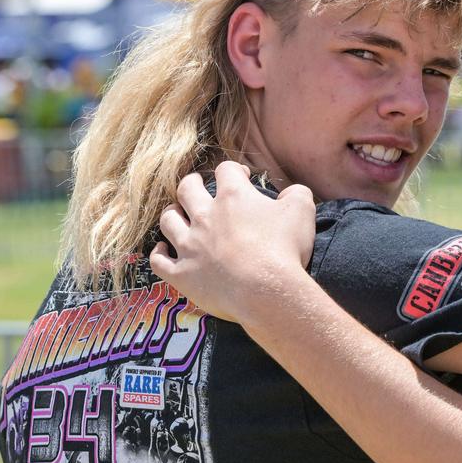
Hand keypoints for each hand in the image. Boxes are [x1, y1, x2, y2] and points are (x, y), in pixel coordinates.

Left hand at [150, 161, 315, 322]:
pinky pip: (158, 261)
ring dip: (172, 215)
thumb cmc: (284, 249)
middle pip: (186, 189)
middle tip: (198, 187)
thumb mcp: (302, 210)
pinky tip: (163, 251)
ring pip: (167, 221)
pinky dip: (159, 254)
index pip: (225, 170)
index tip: (242, 178)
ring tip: (179, 216)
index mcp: (233, 197)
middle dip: (191, 184)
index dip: (234, 171)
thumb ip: (296, 194)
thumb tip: (290, 193)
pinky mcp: (182, 274)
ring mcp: (189, 245)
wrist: (266, 292)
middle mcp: (205, 216)